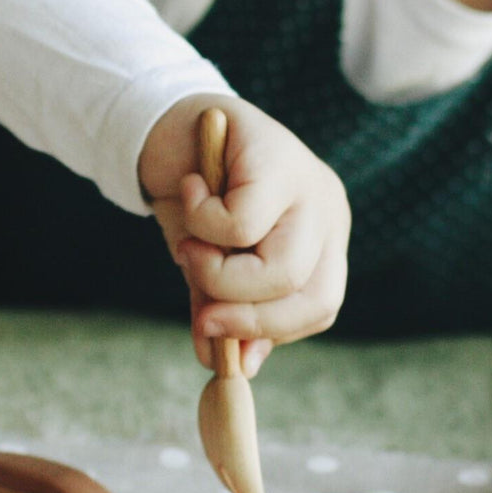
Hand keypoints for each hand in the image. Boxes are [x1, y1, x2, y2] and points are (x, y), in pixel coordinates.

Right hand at [142, 94, 350, 374]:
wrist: (163, 126)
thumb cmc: (192, 202)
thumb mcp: (211, 266)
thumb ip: (226, 311)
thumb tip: (235, 366)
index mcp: (324, 241)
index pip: (321, 306)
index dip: (272, 332)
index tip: (221, 343)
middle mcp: (328, 212)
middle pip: (312, 296)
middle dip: (248, 318)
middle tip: (200, 315)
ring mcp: (309, 182)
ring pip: (281, 270)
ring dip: (219, 276)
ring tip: (187, 250)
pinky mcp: (275, 156)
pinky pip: (240, 224)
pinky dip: (201, 224)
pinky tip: (189, 191)